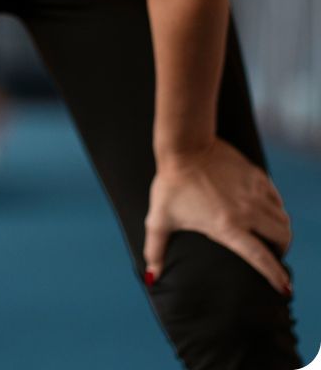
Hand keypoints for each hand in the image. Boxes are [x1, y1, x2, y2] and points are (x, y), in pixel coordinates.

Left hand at [144, 136, 292, 294]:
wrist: (184, 146)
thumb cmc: (170, 184)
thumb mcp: (160, 219)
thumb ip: (156, 249)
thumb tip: (151, 276)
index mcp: (227, 227)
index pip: (261, 258)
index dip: (275, 275)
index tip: (282, 287)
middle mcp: (246, 212)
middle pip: (281, 238)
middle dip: (281, 250)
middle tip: (273, 253)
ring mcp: (253, 192)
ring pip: (282, 218)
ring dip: (280, 229)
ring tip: (270, 234)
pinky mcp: (256, 176)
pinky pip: (277, 197)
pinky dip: (276, 207)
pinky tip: (266, 210)